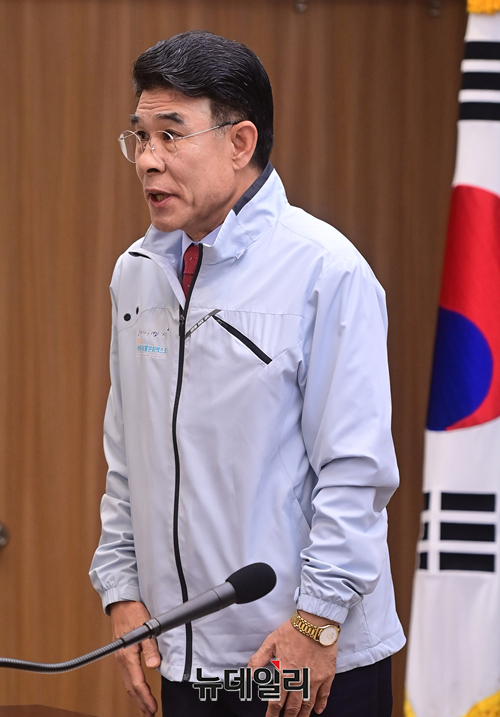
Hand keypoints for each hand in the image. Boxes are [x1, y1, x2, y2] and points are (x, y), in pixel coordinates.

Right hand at [109, 600, 160, 716]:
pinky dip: (133, 686)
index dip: (145, 697)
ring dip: (136, 696)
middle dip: (140, 702)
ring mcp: (121, 657)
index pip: (136, 683)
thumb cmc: (133, 612)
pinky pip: (127, 675)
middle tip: (149, 713)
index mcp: (127, 655)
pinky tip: (137, 689)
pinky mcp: (122, 654)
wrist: (121, 603)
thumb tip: (154, 665)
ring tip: (145, 707)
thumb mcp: (146, 627)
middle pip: (130, 687)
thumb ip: (151, 647)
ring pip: (127, 683)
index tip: (152, 708)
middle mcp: (122, 659)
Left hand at [248, 612, 337, 715]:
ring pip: (308, 704)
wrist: (315, 622)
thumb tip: (248, 675)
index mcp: (285, 673)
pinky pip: (325, 694)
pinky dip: (321, 704)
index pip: (277, 701)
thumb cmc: (292, 631)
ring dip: (303, 715)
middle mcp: (300, 680)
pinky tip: (318, 710)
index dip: (272, 713)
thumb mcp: (270, 642)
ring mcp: (315, 679)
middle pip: (293, 707)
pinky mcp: (327, 675)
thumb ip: (258, 660)